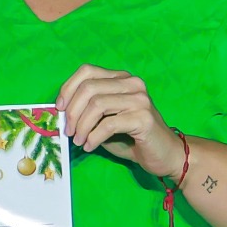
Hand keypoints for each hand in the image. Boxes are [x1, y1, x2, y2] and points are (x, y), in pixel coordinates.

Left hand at [57, 65, 184, 178]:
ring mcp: (140, 99)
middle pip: (89, 87)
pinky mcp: (144, 118)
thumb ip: (88, 111)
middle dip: (73, 112)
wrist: (166, 155)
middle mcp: (132, 83)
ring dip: (82, 126)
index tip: (60, 109)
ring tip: (78, 140)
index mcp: (121, 78)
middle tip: (68, 131)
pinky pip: (108, 124)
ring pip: (97, 104)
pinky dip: (94, 137)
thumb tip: (62, 112)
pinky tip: (90, 146)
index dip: (68, 88)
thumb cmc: (132, 138)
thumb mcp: (105, 120)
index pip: (87, 71)